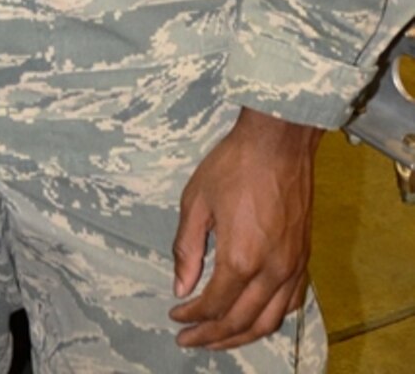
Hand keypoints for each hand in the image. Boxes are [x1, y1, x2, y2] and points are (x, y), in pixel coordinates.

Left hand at [169, 106, 320, 350]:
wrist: (278, 142)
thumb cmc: (233, 165)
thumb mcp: (196, 201)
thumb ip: (187, 248)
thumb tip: (180, 286)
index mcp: (241, 258)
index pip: (215, 304)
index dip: (192, 316)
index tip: (175, 316)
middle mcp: (271, 271)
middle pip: (242, 321)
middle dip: (212, 336)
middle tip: (189, 339)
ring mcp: (293, 267)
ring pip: (270, 321)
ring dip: (242, 336)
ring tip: (217, 339)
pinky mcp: (305, 259)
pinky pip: (290, 303)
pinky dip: (270, 319)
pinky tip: (255, 317)